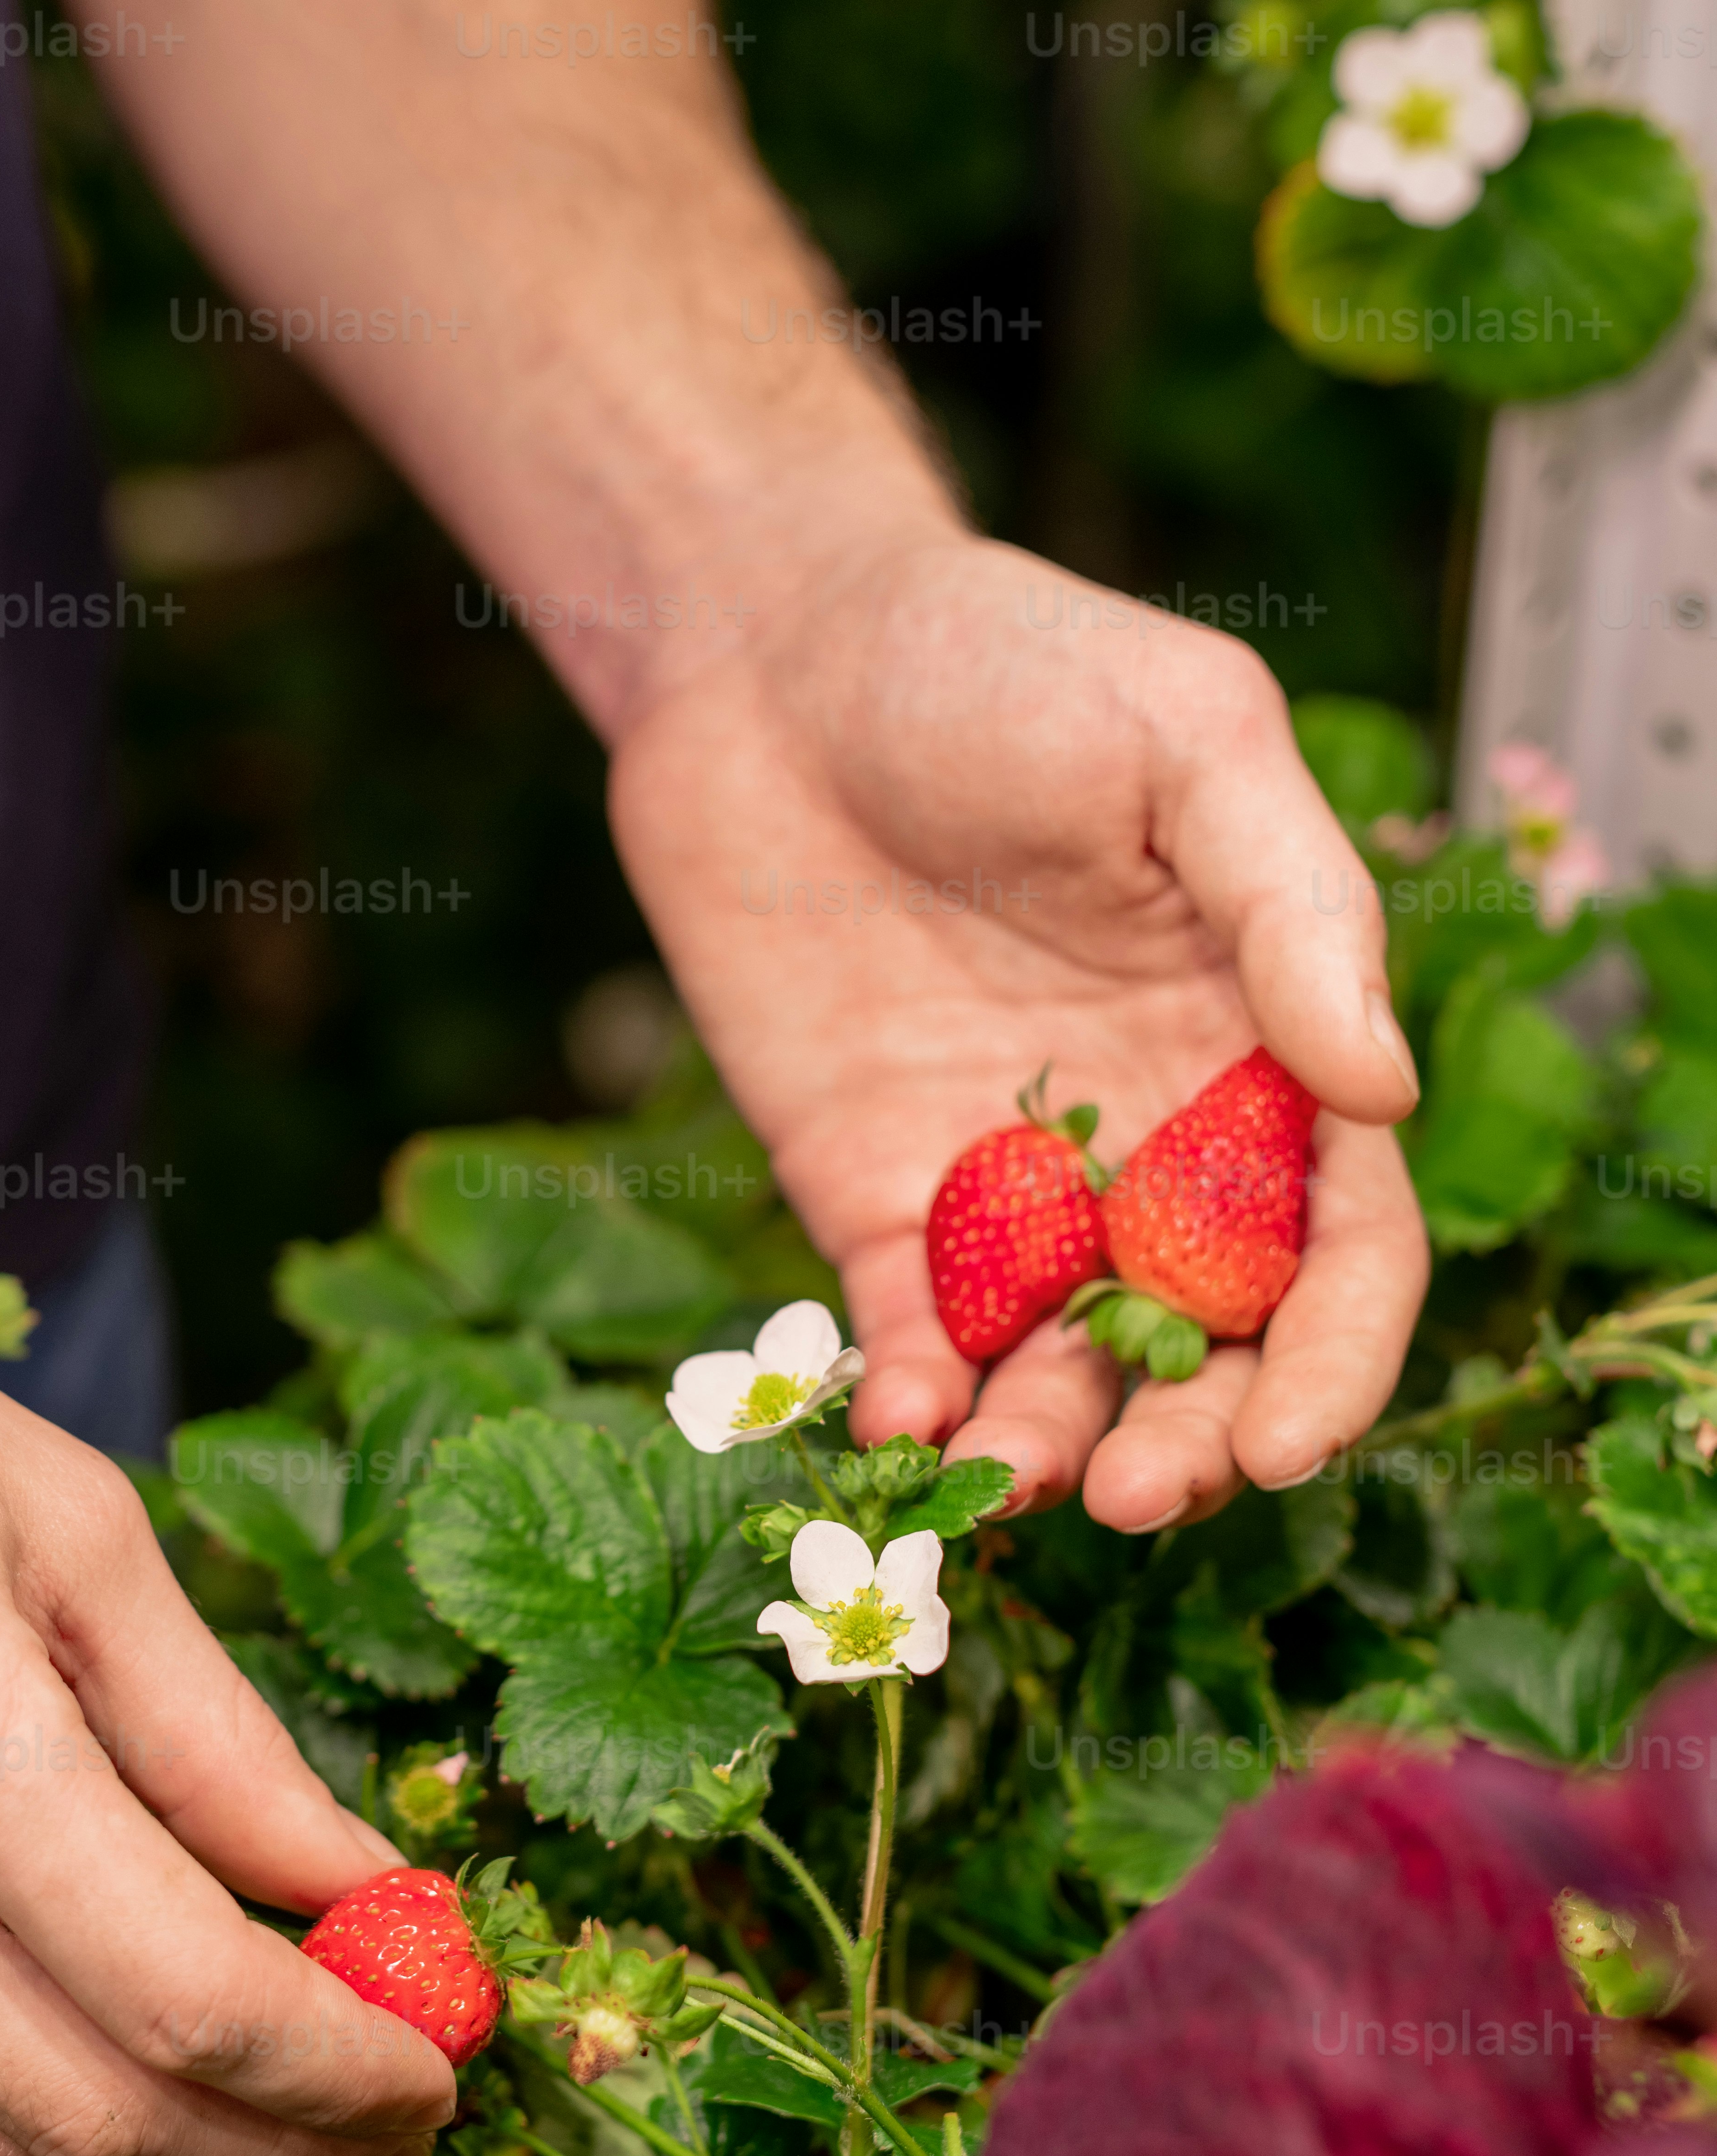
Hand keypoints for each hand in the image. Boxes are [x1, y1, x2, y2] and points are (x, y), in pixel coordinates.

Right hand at [0, 1233, 453, 2155]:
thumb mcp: (80, 1527)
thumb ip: (226, 1746)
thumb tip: (371, 1894)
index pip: (191, 1998)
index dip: (344, 2068)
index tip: (440, 2074)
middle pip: (102, 2116)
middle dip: (284, 2148)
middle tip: (389, 2116)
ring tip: (281, 2109)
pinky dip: (25, 2119)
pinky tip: (115, 2062)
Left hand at [608, 531, 1427, 1528]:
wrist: (774, 656)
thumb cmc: (1009, 662)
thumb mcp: (1190, 741)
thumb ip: (1295, 910)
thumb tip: (1380, 1087)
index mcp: (1264, 1056)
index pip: (1339, 1253)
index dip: (1332, 1362)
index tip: (1290, 1445)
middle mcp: (1153, 1147)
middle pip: (1204, 1351)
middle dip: (1187, 1447)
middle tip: (1136, 1499)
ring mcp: (1012, 1187)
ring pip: (1057, 1375)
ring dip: (1046, 1453)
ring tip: (1012, 1490)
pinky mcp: (875, 1199)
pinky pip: (908, 1338)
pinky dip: (912, 1402)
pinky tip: (900, 1430)